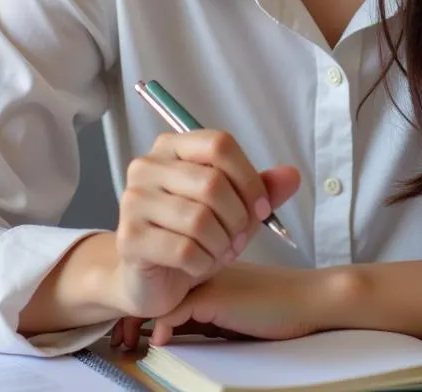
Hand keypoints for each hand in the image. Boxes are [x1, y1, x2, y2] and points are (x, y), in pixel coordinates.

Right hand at [110, 129, 299, 321]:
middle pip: (212, 182)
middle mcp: (146, 166)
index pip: (219, 144)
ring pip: (199, 219)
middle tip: (239, 238)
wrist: (150, 278)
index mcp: (171, 147)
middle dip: (238, 217)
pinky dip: (204, 263)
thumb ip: (260, 190)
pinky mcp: (128, 238)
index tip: (263, 208)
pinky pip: (183, 250)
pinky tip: (201, 265)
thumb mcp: (230, 209)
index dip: (249, 177)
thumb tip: (292, 175)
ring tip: (221, 252)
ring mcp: (133, 201)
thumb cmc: (191, 236)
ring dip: (222, 244)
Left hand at [144, 263, 326, 344]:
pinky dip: (163, 328)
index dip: (147, 306)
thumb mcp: (237, 311)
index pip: (169, 284)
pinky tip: (158, 342)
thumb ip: (210, 315)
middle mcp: (206, 271)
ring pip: (162, 297)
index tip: (130, 331)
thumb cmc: (281, 306)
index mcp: (210, 269)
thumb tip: (178, 332)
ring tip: (128, 342)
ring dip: (142, 322)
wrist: (309, 300)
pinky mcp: (215, 297)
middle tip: (121, 339)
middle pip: (160, 290)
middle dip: (136, 315)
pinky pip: (176, 311)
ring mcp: (209, 281)